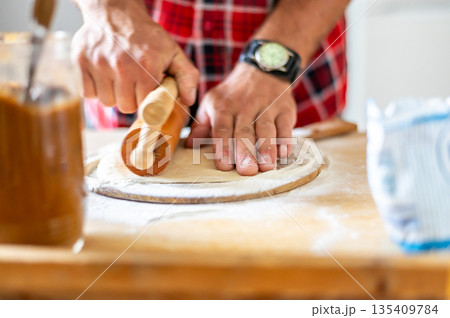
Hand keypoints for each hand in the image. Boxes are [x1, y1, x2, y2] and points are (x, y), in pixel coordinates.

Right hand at [71, 0, 198, 112]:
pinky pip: (88, 94)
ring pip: (106, 102)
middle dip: (131, 99)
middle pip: (125, 107)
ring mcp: (99, 64)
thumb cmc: (146, 36)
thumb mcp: (173, 52)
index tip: (148, 95)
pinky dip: (95, 90)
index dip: (148, 103)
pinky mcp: (82, 62)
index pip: (146, 107)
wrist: (115, 12)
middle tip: (134, 85)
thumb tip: (189, 100)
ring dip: (113, 95)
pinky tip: (105, 77)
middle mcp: (122, 66)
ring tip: (119, 79)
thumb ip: (186, 76)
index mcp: (146, 66)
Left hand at [185, 63, 296, 175]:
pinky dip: (285, 140)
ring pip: (266, 129)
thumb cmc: (233, 93)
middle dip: (245, 151)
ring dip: (267, 148)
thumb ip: (202, 126)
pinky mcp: (285, 109)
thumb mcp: (213, 102)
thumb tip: (189, 146)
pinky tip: (284, 154)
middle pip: (244, 131)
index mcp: (223, 106)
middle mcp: (244, 106)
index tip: (224, 165)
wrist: (262, 69)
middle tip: (246, 171)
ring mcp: (267, 107)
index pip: (222, 128)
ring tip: (266, 166)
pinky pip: (285, 125)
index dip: (223, 147)